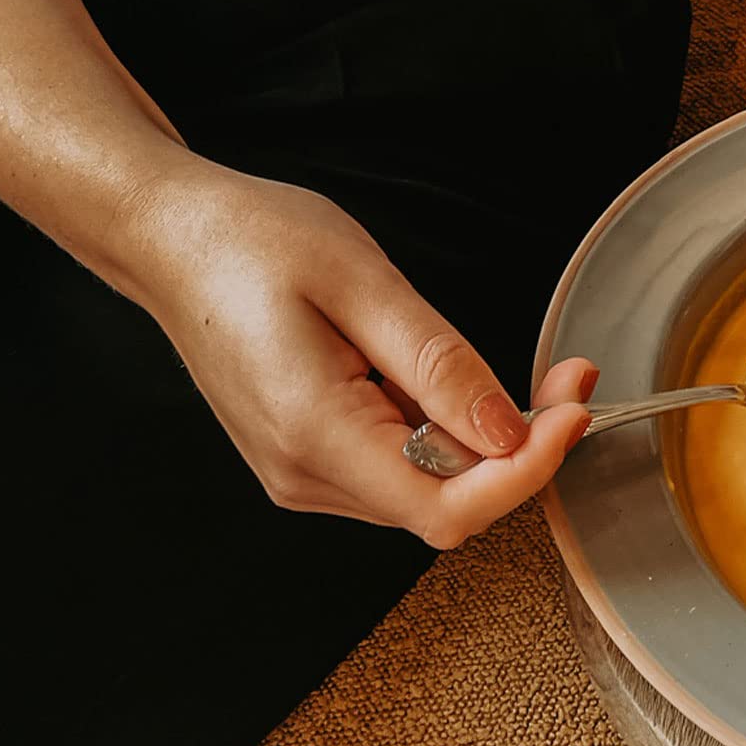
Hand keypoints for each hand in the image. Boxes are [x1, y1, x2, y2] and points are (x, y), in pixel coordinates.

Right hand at [116, 160, 593, 547]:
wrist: (170, 238)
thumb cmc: (252, 241)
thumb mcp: (362, 282)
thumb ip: (440, 365)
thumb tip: (510, 435)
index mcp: (314, 432)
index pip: (448, 508)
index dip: (526, 471)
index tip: (574, 410)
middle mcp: (305, 473)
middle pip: (446, 504)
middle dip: (523, 449)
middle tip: (571, 378)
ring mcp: (302, 472)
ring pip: (428, 489)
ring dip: (489, 443)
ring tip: (528, 377)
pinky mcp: (308, 457)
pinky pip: (400, 465)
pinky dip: (447, 433)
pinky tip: (450, 379)